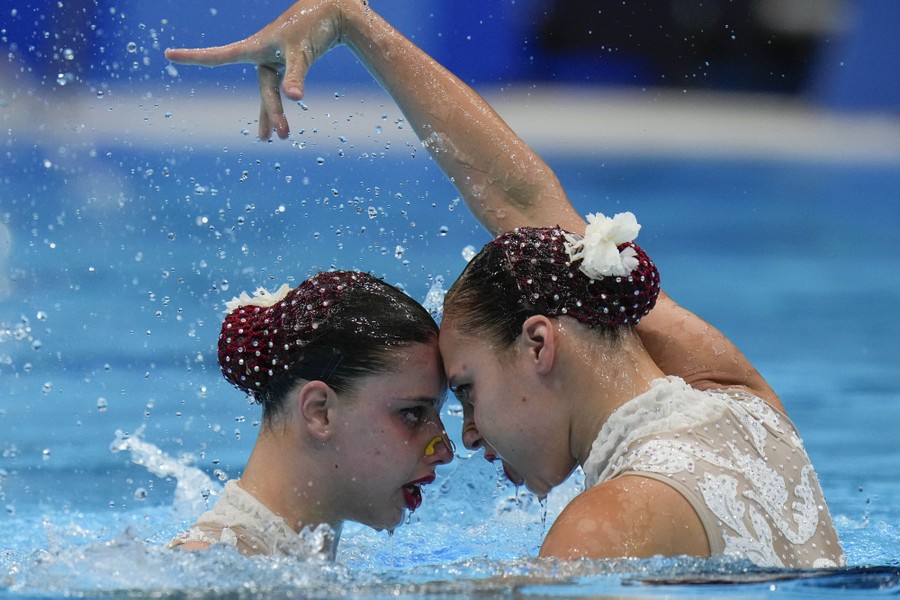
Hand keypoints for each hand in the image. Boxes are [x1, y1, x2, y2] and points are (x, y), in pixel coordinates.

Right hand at [165, 0, 355, 139]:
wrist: (333, 11)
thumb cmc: (313, 26)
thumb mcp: (302, 52)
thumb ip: (295, 75)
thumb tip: (294, 98)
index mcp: (255, 46)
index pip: (219, 55)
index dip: (194, 57)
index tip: (168, 55)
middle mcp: (262, 53)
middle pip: (264, 89)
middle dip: (271, 112)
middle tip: (282, 136)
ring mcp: (275, 58)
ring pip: (272, 91)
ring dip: (276, 114)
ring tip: (280, 137)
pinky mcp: (288, 61)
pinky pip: (282, 85)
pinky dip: (286, 99)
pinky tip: (287, 113)